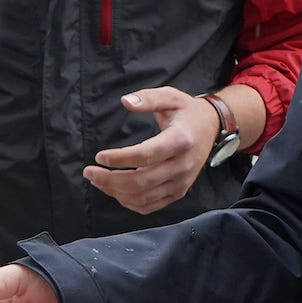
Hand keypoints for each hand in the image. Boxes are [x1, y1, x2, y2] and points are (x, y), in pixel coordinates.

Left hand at [83, 87, 213, 214]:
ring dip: (115, 192)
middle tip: (89, 172)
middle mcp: (182, 165)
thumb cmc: (186, 111)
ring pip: (143, 197)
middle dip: (110, 180)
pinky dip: (129, 202)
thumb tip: (125, 101)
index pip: (146, 155)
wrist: (212, 128)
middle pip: (141, 181)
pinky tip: (115, 190)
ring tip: (98, 180)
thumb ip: (148, 98)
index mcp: (180, 140)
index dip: (120, 158)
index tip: (99, 156)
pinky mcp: (178, 192)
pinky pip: (150, 206)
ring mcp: (181, 182)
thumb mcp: (170, 96)